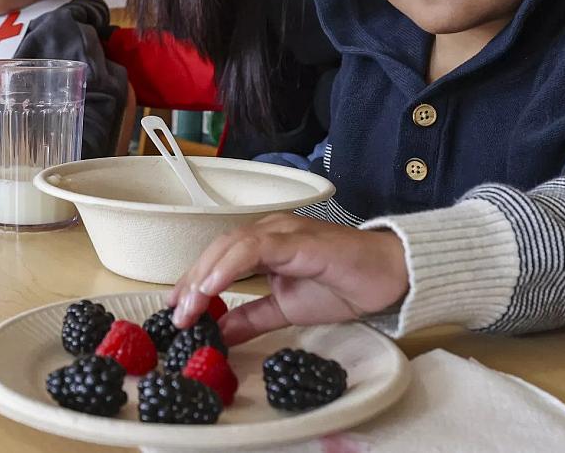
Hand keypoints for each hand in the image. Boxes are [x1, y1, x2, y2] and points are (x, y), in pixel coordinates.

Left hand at [167, 214, 408, 345]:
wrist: (389, 277)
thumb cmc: (342, 286)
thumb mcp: (286, 309)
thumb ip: (252, 317)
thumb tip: (219, 333)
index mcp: (264, 243)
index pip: (217, 258)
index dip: (192, 283)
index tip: (175, 312)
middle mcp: (269, 231)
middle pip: (216, 250)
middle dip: (191, 282)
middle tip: (176, 315)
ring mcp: (283, 232)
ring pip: (230, 245)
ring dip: (204, 276)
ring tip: (188, 306)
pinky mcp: (298, 241)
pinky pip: (255, 248)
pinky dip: (229, 265)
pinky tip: (213, 287)